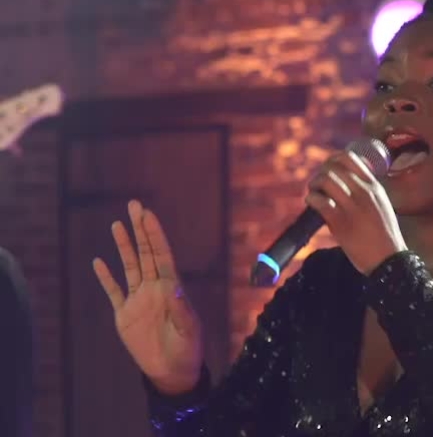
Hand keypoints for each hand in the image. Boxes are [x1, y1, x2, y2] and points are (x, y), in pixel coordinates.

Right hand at [93, 200, 202, 394]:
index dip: (155, 234)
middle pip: (146, 253)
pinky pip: (114, 292)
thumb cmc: (188, 349)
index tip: (148, 214)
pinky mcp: (125, 314)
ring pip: (130, 266)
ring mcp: (139, 299)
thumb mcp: (189, 330)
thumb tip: (175, 288)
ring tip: (117, 225)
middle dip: (140, 230)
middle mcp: (155, 288)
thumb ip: (182, 309)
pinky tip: (98, 262)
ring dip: (124, 246)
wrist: (173, 371)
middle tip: (134, 205)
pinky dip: (106, 277)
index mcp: (172, 288)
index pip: (162, 255)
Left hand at [305, 151, 406, 274]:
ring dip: (314, 184)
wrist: (389, 260)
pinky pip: (319, 201)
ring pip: (325, 180)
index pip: (350, 159)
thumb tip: (347, 179)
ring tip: (314, 193)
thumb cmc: (384, 235)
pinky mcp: (340, 223)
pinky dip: (311, 199)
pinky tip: (312, 204)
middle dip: (321, 173)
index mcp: (375, 187)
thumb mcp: (382, 205)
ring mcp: (352, 207)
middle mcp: (364, 193)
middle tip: (318, 185)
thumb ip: (368, 191)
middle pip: (334, 168)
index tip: (329, 169)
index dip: (333, 160)